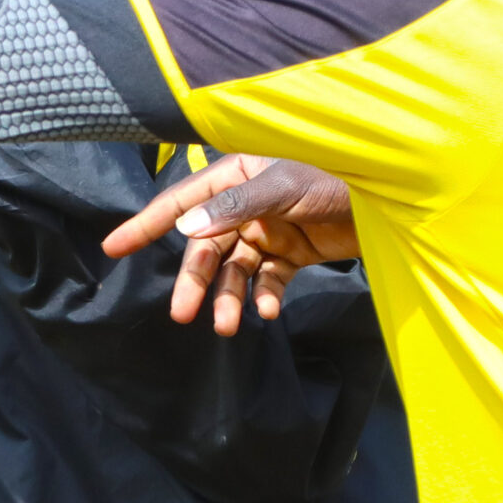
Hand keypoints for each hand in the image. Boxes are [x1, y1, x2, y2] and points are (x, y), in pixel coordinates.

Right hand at [103, 154, 359, 335]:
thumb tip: (187, 229)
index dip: (144, 225)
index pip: (180, 202)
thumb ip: (236, 206)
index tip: (112, 248)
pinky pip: (268, 280)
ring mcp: (269, 229)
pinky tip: (268, 313)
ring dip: (228, 297)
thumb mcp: (283, 185)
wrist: (390, 196)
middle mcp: (246, 203)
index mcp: (235, 176)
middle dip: (194, 281)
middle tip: (183, 315)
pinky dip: (264, 298)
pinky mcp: (293, 253)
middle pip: (206, 247)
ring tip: (227, 327)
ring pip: (235, 270)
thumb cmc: (335, 176)